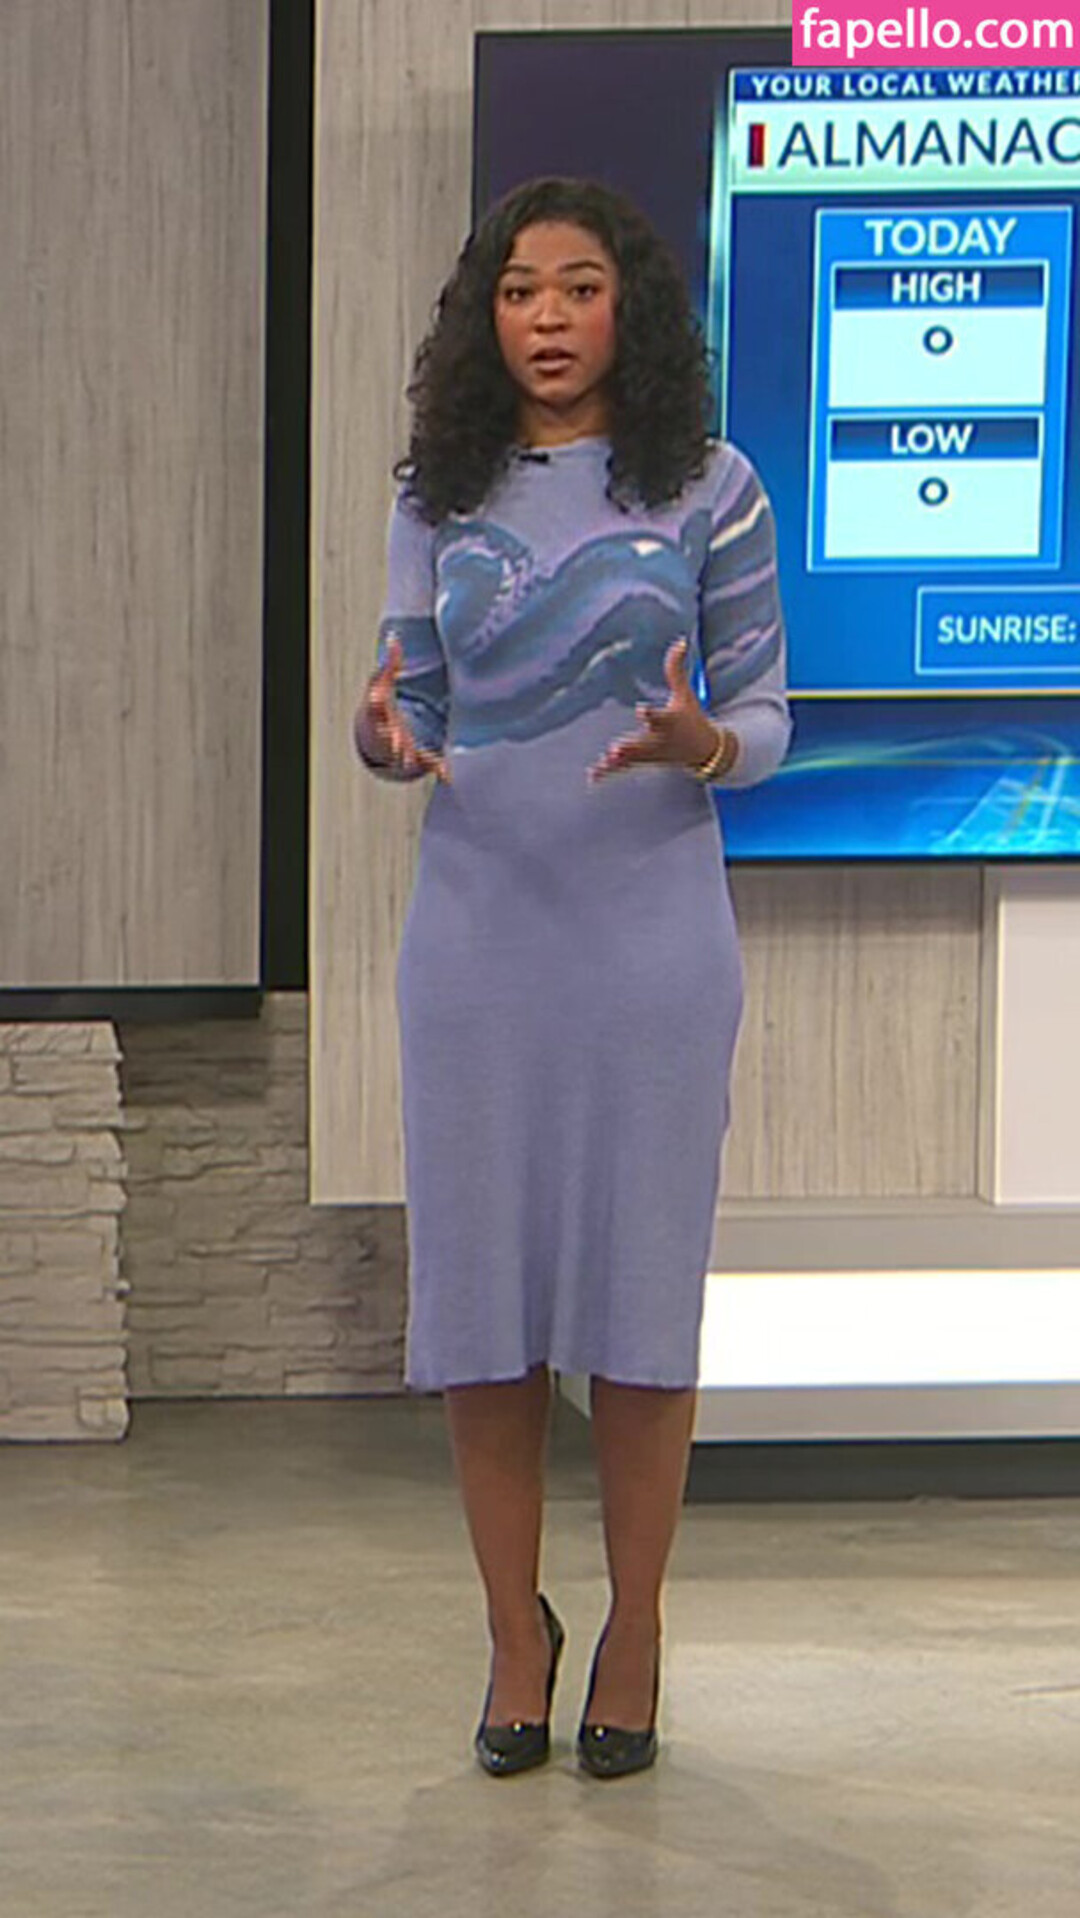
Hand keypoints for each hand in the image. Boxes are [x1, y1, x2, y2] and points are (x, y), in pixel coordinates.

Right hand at [354, 633, 451, 782]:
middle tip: (397, 744)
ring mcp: (400, 745)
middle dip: (390, 740)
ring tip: (411, 761)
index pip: (375, 705)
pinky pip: (427, 762)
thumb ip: (390, 663)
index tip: (377, 698)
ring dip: (407, 757)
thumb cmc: (380, 707)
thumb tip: (394, 638)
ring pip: (404, 753)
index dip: (375, 701)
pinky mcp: (415, 755)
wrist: (374, 735)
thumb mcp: (382, 683)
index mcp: (379, 711)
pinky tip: (448, 774)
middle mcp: (387, 730)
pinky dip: (437, 768)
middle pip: (386, 735)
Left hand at [587, 640, 723, 784]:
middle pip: (642, 743)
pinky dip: (609, 772)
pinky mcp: (643, 761)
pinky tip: (593, 776)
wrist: (703, 750)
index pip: (659, 717)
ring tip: (602, 763)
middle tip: (616, 749)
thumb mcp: (685, 694)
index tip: (641, 710)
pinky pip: (624, 768)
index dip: (650, 713)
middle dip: (630, 747)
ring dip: (616, 762)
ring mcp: (650, 753)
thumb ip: (677, 669)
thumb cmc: (691, 717)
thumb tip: (680, 641)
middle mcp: (658, 739)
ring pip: (630, 759)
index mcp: (668, 721)